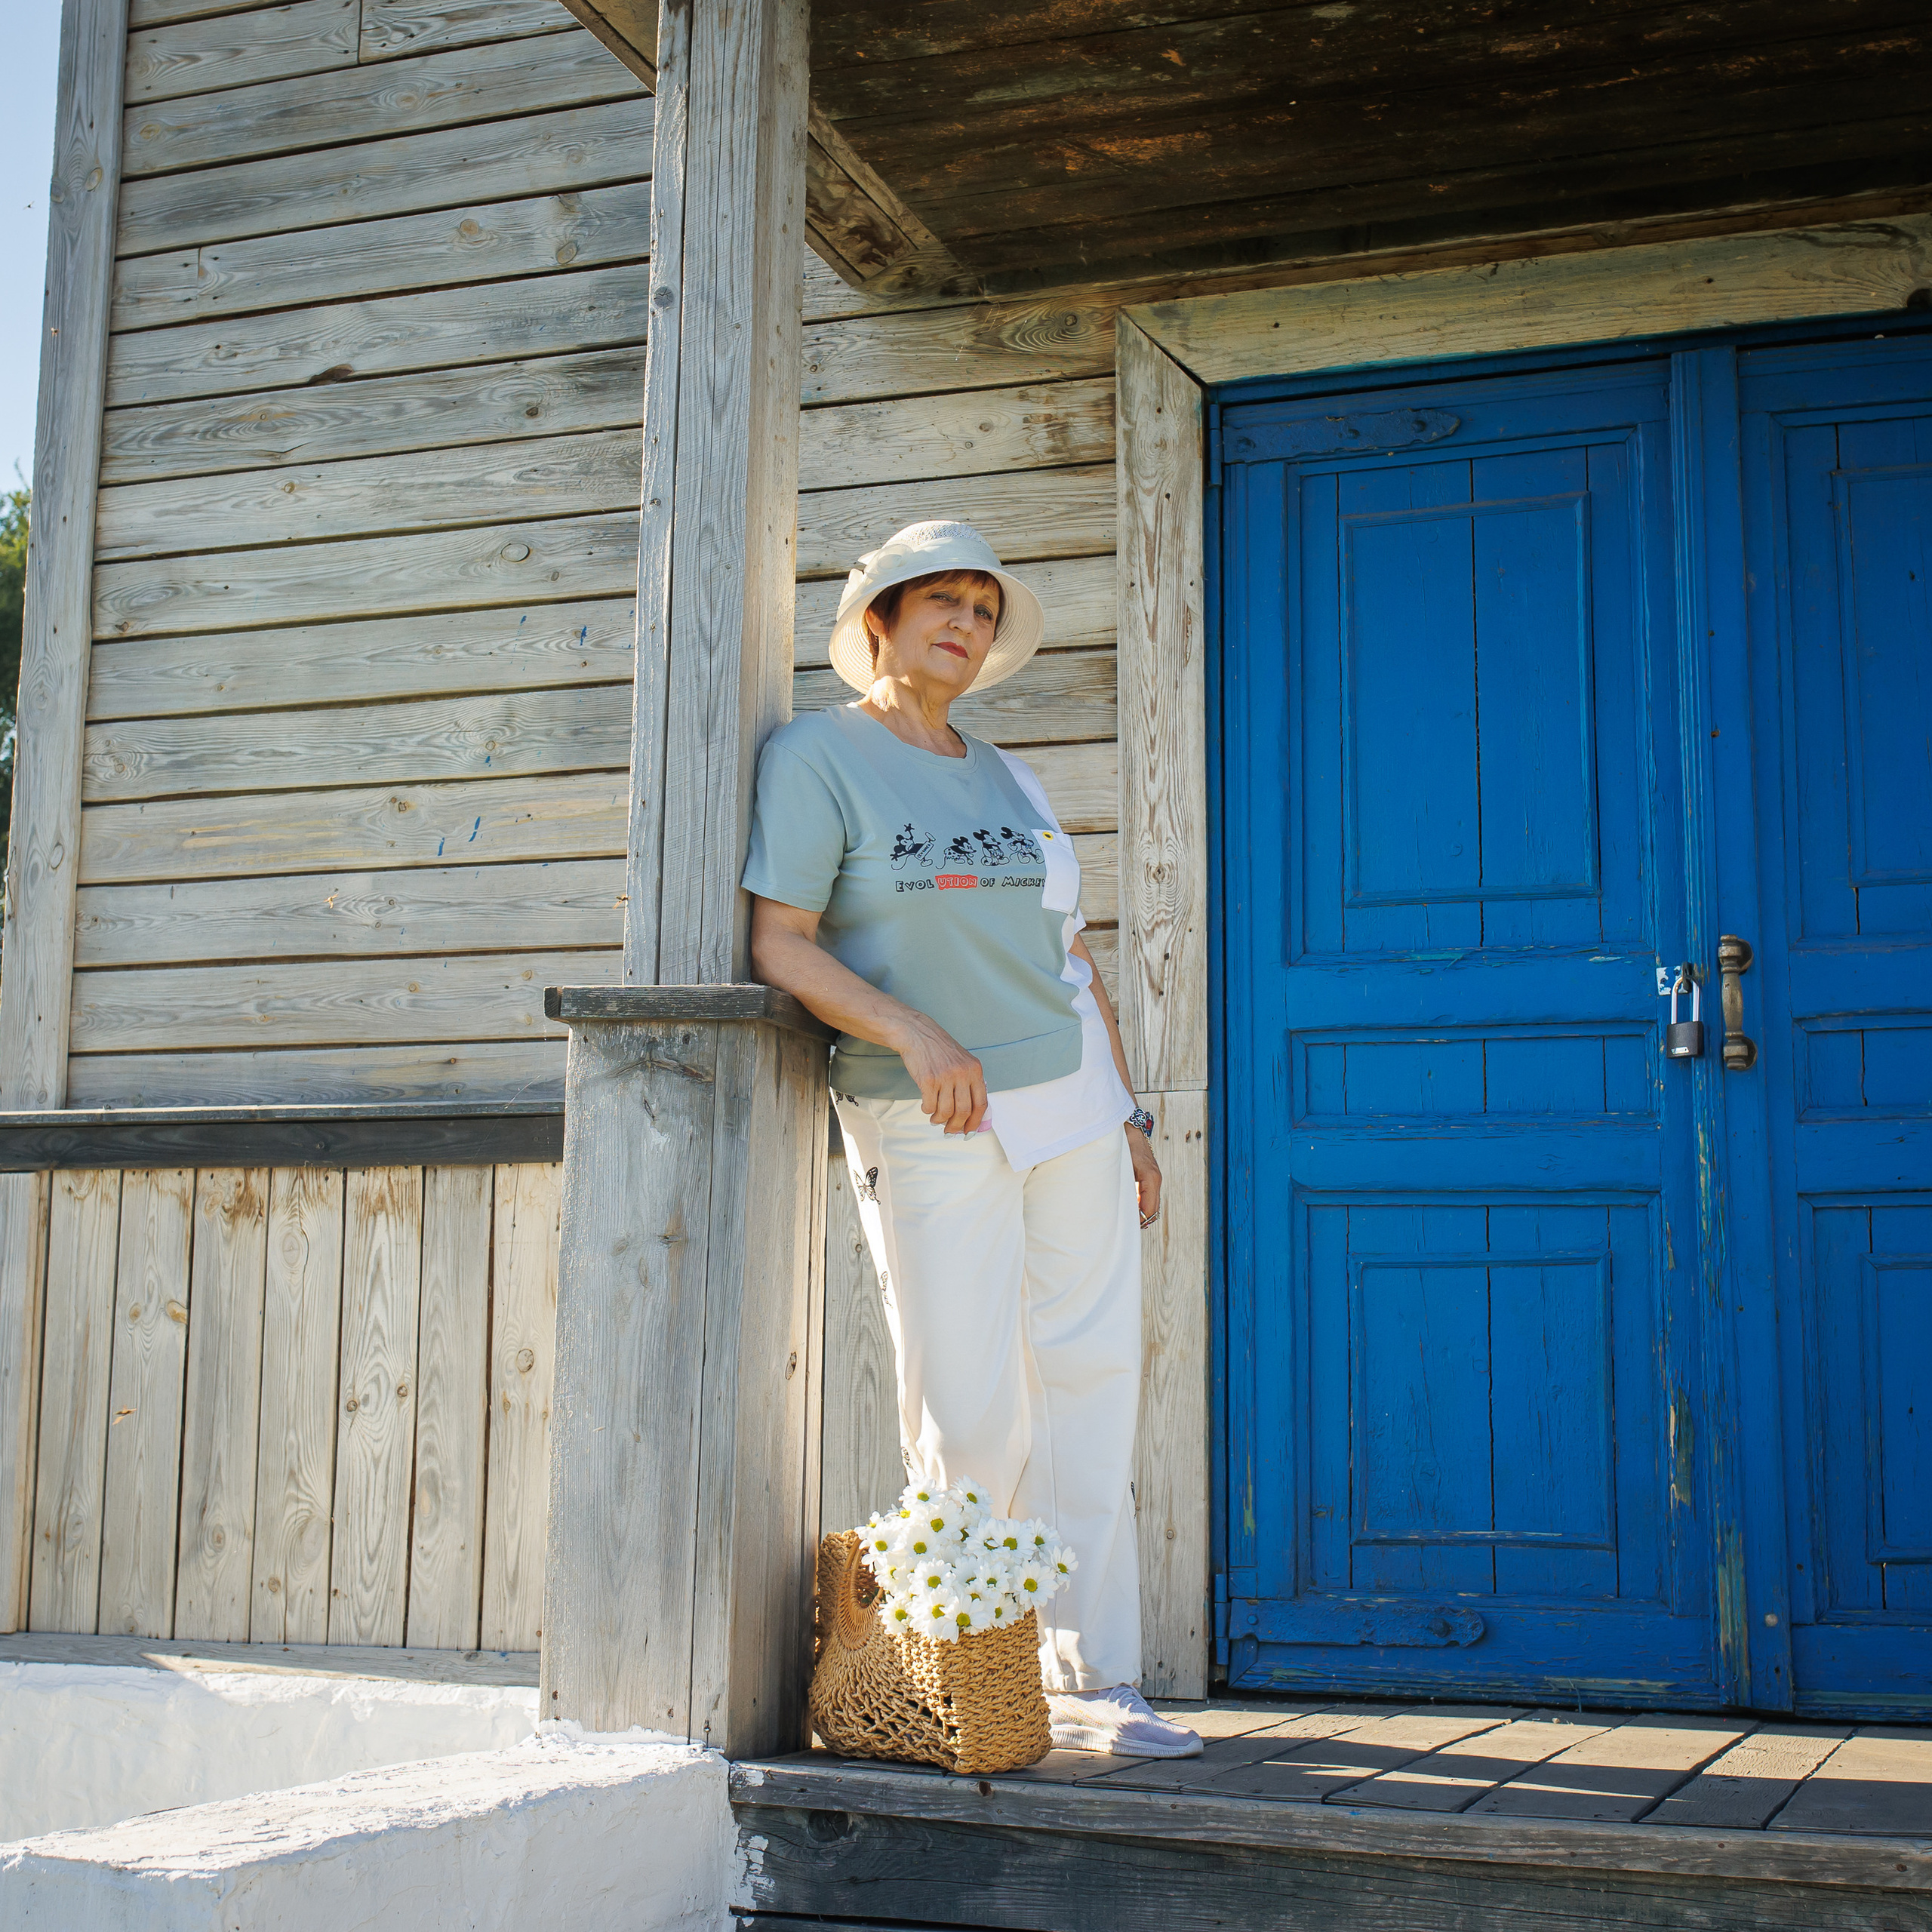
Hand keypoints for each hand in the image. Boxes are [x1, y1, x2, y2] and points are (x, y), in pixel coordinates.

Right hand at [890, 1011, 987, 1134]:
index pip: (981, 1103)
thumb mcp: (963, 1061)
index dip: (975, 1121)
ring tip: (935, 1120)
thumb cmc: (939, 1049)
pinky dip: (928, 1111)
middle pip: (964, 1111)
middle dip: (957, 1126)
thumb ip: (969, 1082)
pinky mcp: (928, 1080)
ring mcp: (945, 1076)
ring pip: (946, 1111)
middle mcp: (962, 1073)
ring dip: (940, 1120)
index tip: (969, 1130)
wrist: (917, 1033)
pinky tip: (926, 1107)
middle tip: (950, 1131)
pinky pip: (930, 1105)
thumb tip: (970, 1112)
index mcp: (975, 1070)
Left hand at [1128, 1124, 1161, 1226]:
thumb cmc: (1123, 1143)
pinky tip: (1127, 1206)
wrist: (1127, 1125)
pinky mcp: (1149, 1175)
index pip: (1150, 1210)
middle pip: (1153, 1211)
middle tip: (1122, 1226)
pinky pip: (1148, 1196)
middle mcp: (1155, 1179)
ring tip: (1123, 1219)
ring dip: (1140, 1213)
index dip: (1138, 1222)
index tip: (1125, 1226)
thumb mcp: (1122, 1166)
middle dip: (1140, 1220)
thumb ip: (1125, 1186)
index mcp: (1151, 1179)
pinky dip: (1140, 1204)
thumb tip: (1123, 1207)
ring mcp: (1154, 1177)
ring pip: (1151, 1204)